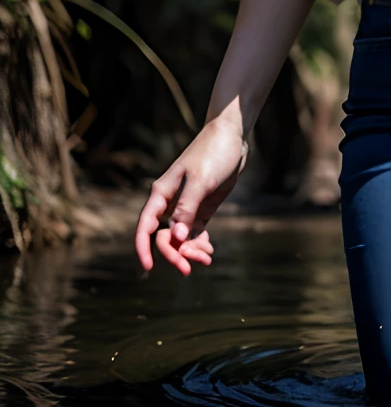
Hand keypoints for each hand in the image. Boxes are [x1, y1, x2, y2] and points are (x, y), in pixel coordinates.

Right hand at [134, 111, 247, 274]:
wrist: (231, 137)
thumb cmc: (212, 153)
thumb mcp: (201, 180)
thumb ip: (187, 209)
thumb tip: (176, 238)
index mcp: (161, 194)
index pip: (145, 227)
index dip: (143, 249)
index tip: (148, 269)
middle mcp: (169, 203)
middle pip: (164, 238)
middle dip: (175, 254)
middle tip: (191, 268)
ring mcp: (185, 207)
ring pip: (180, 238)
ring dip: (190, 252)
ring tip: (207, 259)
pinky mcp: (201, 208)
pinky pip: (194, 233)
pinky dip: (199, 244)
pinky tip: (209, 251)